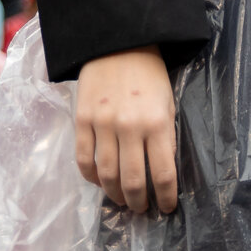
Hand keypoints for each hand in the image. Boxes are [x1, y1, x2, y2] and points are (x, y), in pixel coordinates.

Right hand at [75, 48, 178, 214]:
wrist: (118, 42)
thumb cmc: (150, 74)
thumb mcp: (168, 103)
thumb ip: (165, 136)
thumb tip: (162, 170)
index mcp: (157, 123)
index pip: (163, 173)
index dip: (166, 197)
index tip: (167, 207)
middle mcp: (129, 127)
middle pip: (132, 181)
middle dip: (139, 202)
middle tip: (143, 208)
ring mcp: (102, 125)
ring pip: (106, 175)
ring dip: (115, 194)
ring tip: (123, 201)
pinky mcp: (82, 121)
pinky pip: (84, 160)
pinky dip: (91, 177)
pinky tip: (100, 182)